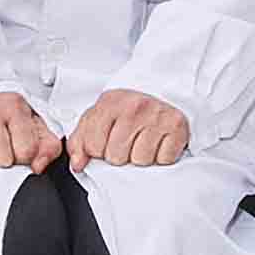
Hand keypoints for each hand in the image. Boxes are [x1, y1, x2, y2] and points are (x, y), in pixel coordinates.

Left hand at [65, 89, 192, 168]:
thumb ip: (80, 141)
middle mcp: (134, 107)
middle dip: (120, 156)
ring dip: (141, 157)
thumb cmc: (126, 109)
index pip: (94, 147)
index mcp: (110, 103)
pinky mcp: (177, 127)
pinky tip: (158, 143)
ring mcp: (157, 116)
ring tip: (143, 141)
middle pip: (117, 157)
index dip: (97, 152)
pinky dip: (161, 156)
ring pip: (140, 161)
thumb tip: (77, 165)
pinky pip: (163, 160)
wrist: (162, 89)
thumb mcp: (98, 117)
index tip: (105, 143)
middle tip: (127, 142)